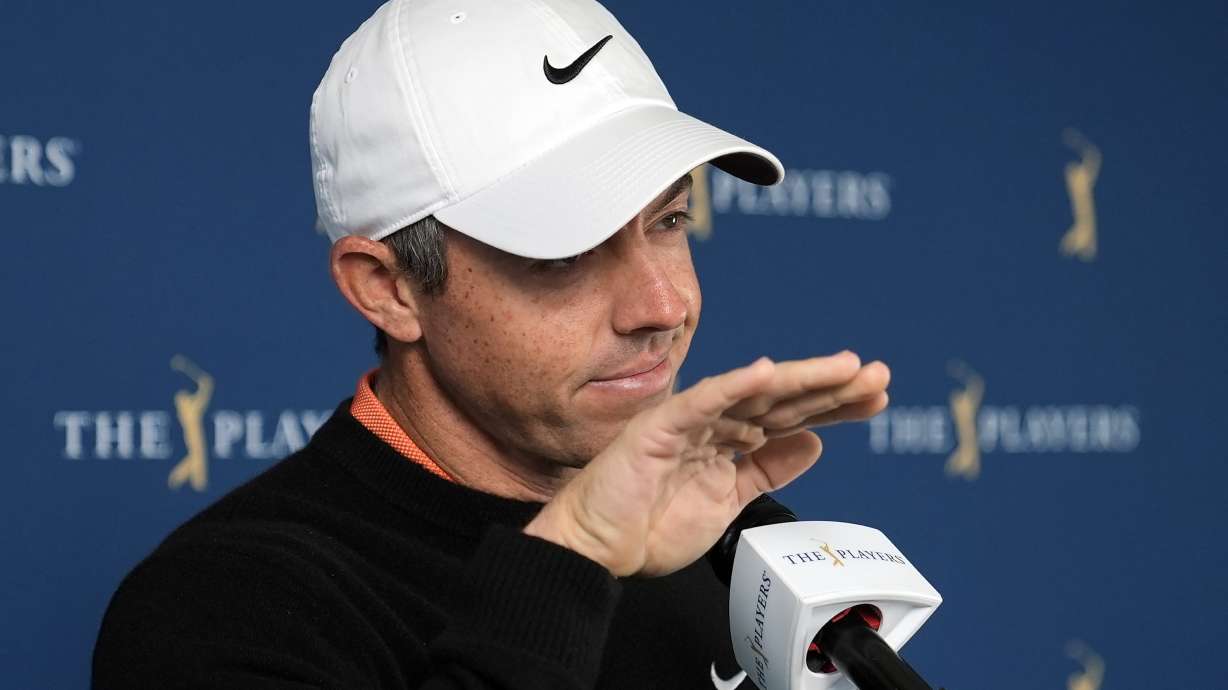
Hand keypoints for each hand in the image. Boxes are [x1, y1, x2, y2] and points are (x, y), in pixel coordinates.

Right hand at [523, 351, 889, 576]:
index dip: (834, 406)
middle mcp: (714, 423)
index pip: (791, 416)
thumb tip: (813, 444)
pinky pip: (702, 402)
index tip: (875, 399)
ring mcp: (689, 421)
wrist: (599, 547)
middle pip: (782, 398)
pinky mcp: (661, 428)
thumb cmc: (648, 524)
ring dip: (799, 379)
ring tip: (844, 369)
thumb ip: (766, 469)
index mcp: (729, 440)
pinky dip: (734, 385)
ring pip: (752, 392)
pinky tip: (766, 373)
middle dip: (832, 387)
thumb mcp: (727, 500)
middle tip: (877, 375)